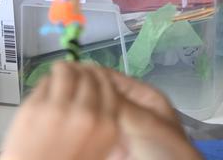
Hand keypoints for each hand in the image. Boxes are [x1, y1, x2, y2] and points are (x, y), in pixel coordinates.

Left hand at [0, 62, 125, 159]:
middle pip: (88, 76)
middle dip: (82, 72)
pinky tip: (46, 89)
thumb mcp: (97, 150)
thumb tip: (97, 94)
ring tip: (60, 75)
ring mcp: (59, 108)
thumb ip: (101, 122)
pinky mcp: (35, 106)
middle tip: (75, 74)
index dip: (99, 77)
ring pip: (67, 71)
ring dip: (64, 71)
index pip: (108, 85)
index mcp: (106, 128)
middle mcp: (86, 114)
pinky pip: (46, 81)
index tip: (92, 75)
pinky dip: (47, 81)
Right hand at [0, 62, 199, 159]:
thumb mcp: (144, 122)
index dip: (89, 73)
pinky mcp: (111, 151)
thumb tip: (86, 80)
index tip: (64, 70)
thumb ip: (116, 101)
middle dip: (80, 93)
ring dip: (78, 113)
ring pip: (94, 117)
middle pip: (100, 96)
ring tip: (56, 106)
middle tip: (55, 88)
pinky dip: (80, 133)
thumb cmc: (168, 154)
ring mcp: (121, 133)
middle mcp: (130, 113)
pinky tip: (65, 129)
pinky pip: (93, 138)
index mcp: (142, 99)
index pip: (110, 79)